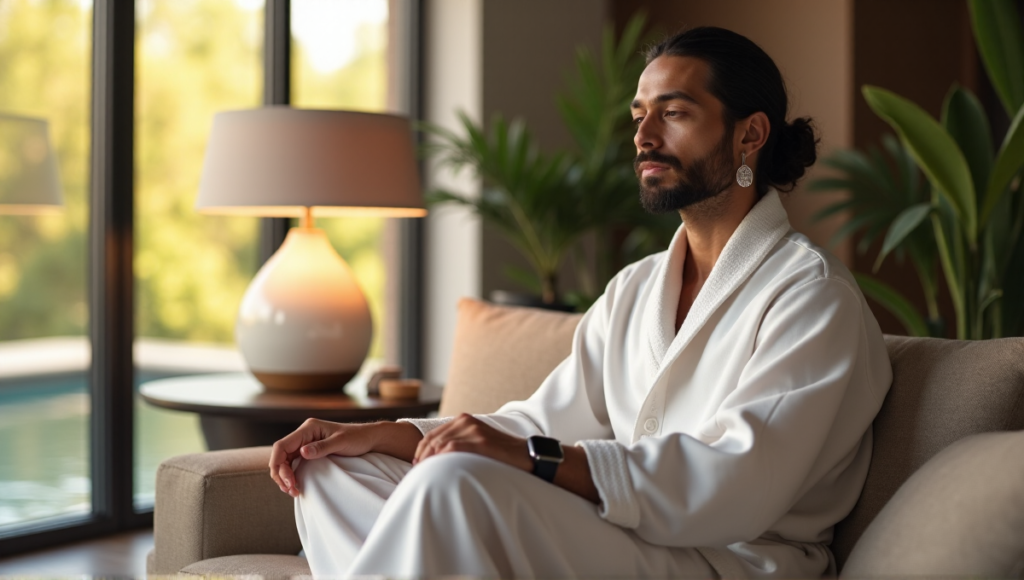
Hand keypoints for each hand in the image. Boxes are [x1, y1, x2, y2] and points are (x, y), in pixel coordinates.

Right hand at [268, 419, 420, 496]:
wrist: (368, 438)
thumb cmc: (357, 438)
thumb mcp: (341, 442)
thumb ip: (321, 447)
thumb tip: (302, 452)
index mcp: (308, 428)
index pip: (282, 446)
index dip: (278, 464)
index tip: (287, 481)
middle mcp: (304, 434)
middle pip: (280, 455)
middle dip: (281, 474)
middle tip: (291, 490)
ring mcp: (306, 443)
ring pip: (285, 461)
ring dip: (285, 477)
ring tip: (293, 491)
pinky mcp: (309, 451)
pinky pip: (293, 464)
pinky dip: (292, 475)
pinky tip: (296, 485)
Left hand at [413, 413, 532, 471]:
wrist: (526, 455)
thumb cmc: (501, 453)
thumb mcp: (477, 441)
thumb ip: (460, 442)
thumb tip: (438, 456)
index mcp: (464, 419)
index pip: (433, 433)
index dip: (421, 449)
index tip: (417, 463)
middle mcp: (467, 421)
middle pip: (434, 438)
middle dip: (422, 455)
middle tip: (418, 470)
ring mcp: (474, 430)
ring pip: (440, 443)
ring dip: (429, 458)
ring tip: (425, 472)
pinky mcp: (481, 441)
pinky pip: (453, 447)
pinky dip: (441, 457)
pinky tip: (437, 468)